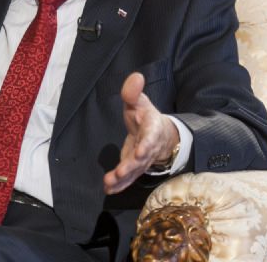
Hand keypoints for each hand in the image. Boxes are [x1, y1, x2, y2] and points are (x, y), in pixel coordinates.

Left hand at [103, 72, 179, 194]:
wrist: (158, 134)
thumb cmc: (145, 116)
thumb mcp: (139, 101)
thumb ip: (134, 92)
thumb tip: (136, 76)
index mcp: (152, 128)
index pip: (151, 136)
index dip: (146, 145)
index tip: (140, 151)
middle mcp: (149, 147)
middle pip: (142, 159)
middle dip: (132, 166)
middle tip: (120, 172)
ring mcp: (143, 160)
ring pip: (135, 171)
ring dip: (123, 179)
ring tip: (109, 183)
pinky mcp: (135, 168)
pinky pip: (129, 178)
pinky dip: (119, 184)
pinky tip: (108, 189)